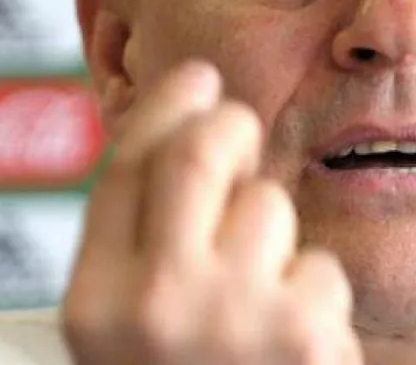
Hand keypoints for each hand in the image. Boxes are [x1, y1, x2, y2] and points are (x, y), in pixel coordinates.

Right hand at [62, 61, 362, 364]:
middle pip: (197, 153)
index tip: (197, 76)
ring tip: (263, 298)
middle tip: (242, 135)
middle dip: (229, 128)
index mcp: (95, 305)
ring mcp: (234, 320)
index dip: (167, 106)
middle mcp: (154, 306)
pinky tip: (296, 341)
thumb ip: (141, 243)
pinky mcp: (307, 338)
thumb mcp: (126, 327)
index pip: (126, 168)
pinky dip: (313, 295)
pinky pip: (320, 266)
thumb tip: (191, 125)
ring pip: (268, 205)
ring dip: (273, 237)